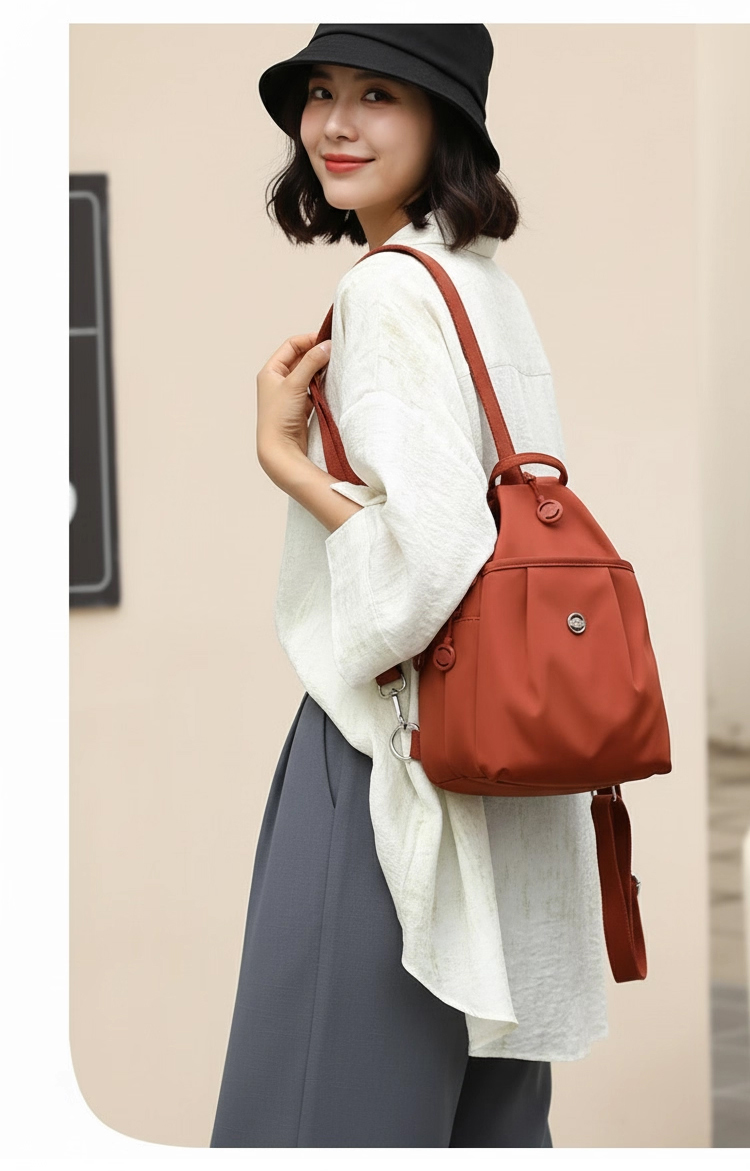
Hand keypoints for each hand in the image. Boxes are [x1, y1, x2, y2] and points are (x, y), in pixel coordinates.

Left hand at [256, 332, 331, 477]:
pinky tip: (331, 385)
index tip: (327, 342)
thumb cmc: (279, 417)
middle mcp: (277, 381)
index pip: (291, 346)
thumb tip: (326, 346)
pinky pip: (312, 389)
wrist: (280, 450)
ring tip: (335, 368)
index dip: (309, 340)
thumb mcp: (295, 384)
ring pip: (308, 374)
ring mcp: (289, 394)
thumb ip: (311, 362)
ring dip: (320, 370)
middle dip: (317, 355)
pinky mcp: (299, 407)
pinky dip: (321, 385)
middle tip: (335, 354)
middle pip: (300, 359)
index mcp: (270, 371)